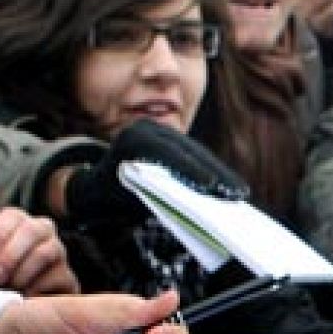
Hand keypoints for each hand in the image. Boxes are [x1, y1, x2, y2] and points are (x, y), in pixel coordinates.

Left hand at [0, 207, 79, 295]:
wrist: (24, 313)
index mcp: (18, 227)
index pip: (13, 216)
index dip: (0, 232)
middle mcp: (43, 234)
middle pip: (33, 229)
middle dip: (11, 254)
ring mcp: (59, 254)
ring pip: (47, 251)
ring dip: (23, 272)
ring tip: (9, 289)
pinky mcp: (69, 278)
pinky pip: (58, 276)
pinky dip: (37, 288)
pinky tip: (25, 298)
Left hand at [63, 119, 247, 224]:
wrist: (94, 187)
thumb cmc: (109, 199)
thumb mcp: (130, 201)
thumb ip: (158, 197)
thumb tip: (193, 204)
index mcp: (132, 140)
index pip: (168, 153)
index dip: (193, 170)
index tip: (212, 186)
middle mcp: (146, 128)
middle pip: (189, 150)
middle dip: (216, 172)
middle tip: (237, 192)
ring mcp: (158, 130)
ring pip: (196, 151)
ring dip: (219, 171)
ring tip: (238, 191)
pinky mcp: (168, 138)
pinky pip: (194, 153)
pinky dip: (211, 169)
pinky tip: (228, 183)